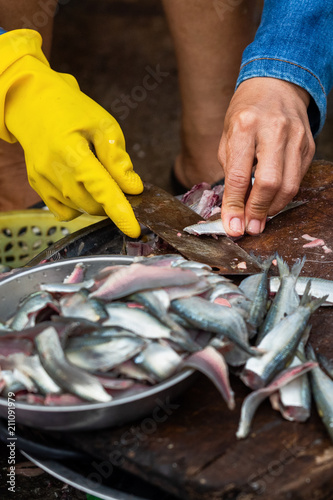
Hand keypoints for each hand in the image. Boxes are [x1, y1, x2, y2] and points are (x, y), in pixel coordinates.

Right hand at [0, 30, 142, 237]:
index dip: (120, 211)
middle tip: (120, 186)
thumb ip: (117, 158)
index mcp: (72, 152)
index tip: (134, 229)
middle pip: (92, 205)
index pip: (101, 189)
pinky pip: (63, 211)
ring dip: (96, 203)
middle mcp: (53, 170)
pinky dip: (78, 207)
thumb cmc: (71, 109)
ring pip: (79, 209)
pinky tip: (82, 188)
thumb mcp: (103, 125)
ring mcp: (42, 180)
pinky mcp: (37, 185)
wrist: (31, 102)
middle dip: (112, 203)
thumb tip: (133, 187)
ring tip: (99, 179)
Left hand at [218, 77, 314, 236]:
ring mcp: (296, 137)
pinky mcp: (309, 146)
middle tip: (249, 227)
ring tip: (259, 218)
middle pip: (269, 183)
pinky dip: (283, 196)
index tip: (232, 226)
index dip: (234, 206)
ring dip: (272, 208)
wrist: (275, 86)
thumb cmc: (245, 113)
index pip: (238, 175)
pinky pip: (298, 179)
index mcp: (245, 126)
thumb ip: (230, 171)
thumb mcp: (227, 136)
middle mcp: (274, 130)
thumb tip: (233, 208)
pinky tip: (271, 200)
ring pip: (289, 186)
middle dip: (257, 211)